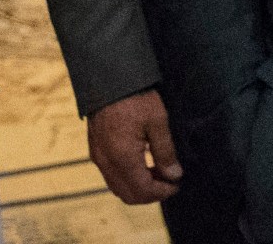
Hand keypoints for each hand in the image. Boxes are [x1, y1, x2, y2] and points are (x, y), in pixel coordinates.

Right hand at [87, 89, 183, 204]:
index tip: (177, 184)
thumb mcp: (157, 121)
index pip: (143, 190)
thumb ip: (165, 151)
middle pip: (128, 195)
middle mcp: (106, 161)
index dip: (162, 192)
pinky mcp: (95, 149)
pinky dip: (127, 177)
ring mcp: (98, 156)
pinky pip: (110, 175)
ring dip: (138, 187)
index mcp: (122, 157)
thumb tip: (174, 175)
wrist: (107, 77)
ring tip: (157, 172)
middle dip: (150, 194)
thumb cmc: (135, 96)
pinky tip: (142, 162)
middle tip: (168, 181)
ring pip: (117, 187)